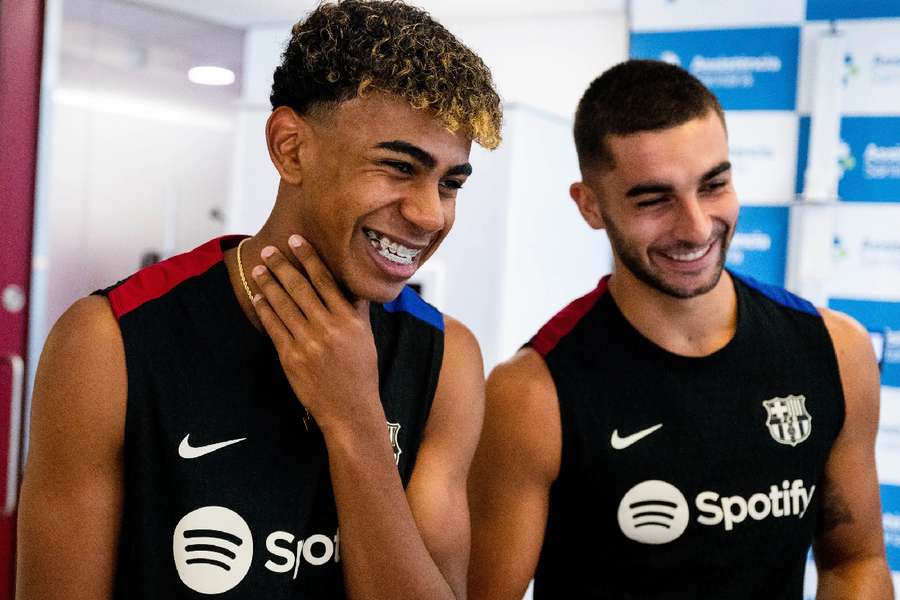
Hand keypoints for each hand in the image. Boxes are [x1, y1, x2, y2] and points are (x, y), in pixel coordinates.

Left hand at [250, 234, 380, 431]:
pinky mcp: (291, 357)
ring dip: (268, 283)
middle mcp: (329, 327)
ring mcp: (308, 343)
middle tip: (269, 250)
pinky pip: (274, 327)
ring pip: (283, 304)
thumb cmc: (360, 374)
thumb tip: (353, 283)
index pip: (325, 279)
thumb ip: (357, 309)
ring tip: (259, 268)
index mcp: (349, 319)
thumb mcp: (366, 337)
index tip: (296, 240)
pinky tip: (258, 297)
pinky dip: (265, 309)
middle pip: (300, 287)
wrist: (350, 410)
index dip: (308, 257)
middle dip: (282, 265)